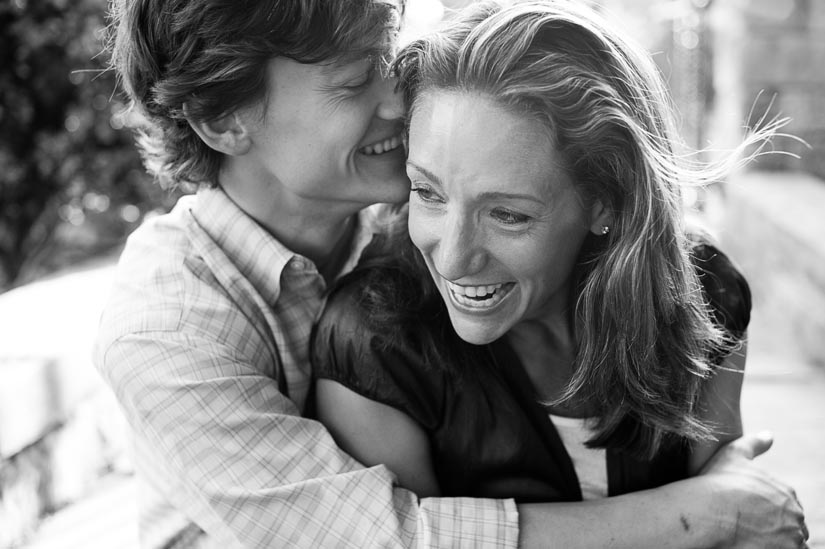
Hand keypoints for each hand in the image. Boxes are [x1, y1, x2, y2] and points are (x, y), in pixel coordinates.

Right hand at [700, 432, 807, 547]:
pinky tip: (754, 546)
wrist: (709, 511)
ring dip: (778, 543)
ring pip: (791, 544)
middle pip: (791, 528)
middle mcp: (794, 514)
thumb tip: (769, 434)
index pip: (787, 508)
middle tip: (749, 531)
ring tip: (751, 540)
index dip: (768, 514)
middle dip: (776, 530)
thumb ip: (753, 443)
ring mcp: (792, 537)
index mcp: (786, 492)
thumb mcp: (733, 455)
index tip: (749, 517)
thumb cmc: (718, 483)